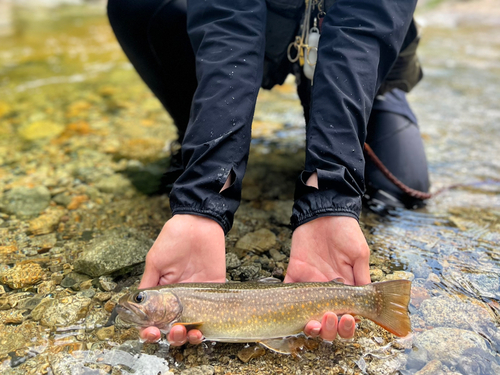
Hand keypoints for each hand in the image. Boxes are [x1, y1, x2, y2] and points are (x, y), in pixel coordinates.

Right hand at [138, 214, 225, 343]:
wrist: (198, 222)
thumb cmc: (173, 238)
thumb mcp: (155, 261)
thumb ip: (148, 284)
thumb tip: (136, 308)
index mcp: (163, 293)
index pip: (155, 319)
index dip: (151, 330)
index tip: (151, 333)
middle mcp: (181, 298)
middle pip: (175, 328)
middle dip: (172, 337)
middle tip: (172, 332)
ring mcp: (199, 295)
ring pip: (195, 326)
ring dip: (189, 336)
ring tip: (187, 332)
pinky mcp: (216, 287)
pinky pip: (215, 311)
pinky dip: (211, 325)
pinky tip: (204, 330)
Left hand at [285, 215, 370, 340]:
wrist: (325, 212)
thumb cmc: (346, 231)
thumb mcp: (359, 253)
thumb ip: (362, 276)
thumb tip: (366, 302)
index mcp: (345, 289)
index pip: (347, 317)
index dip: (347, 326)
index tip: (347, 320)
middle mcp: (327, 292)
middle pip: (327, 323)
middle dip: (329, 330)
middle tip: (329, 318)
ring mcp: (309, 285)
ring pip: (306, 315)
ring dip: (310, 325)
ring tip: (312, 322)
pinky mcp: (294, 274)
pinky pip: (286, 293)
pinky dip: (283, 305)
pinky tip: (287, 310)